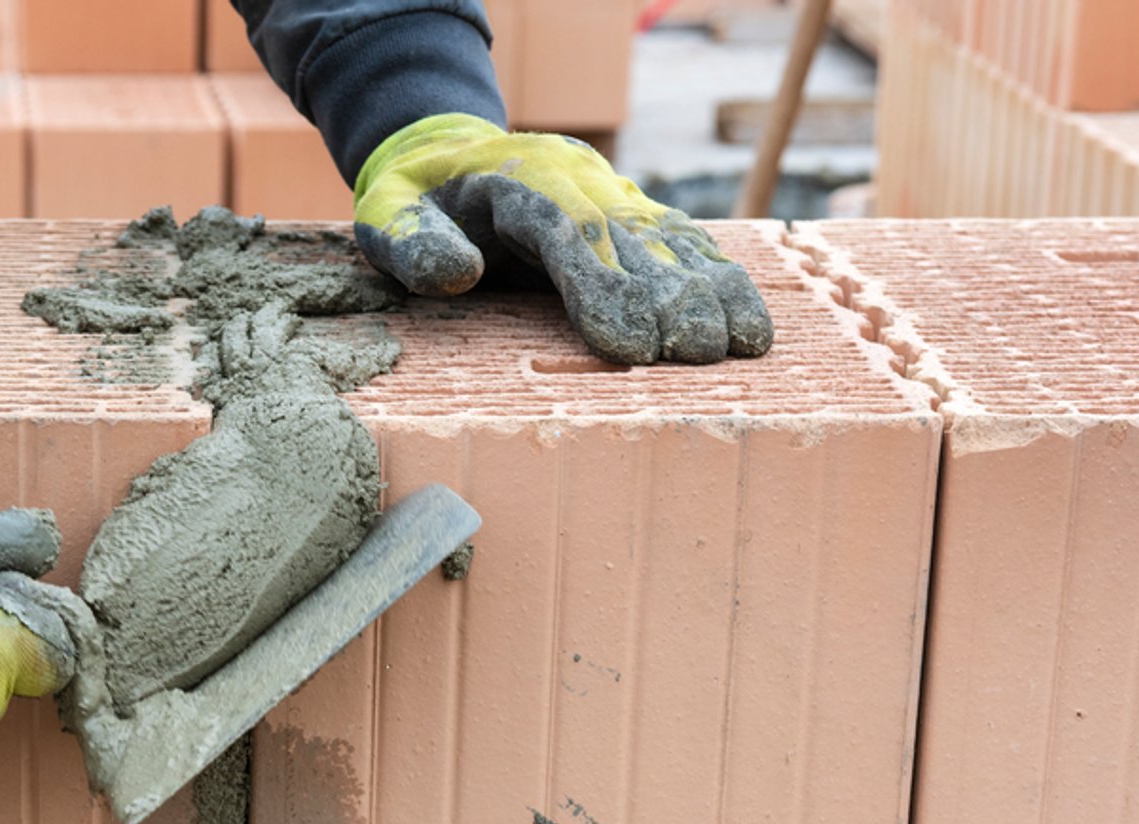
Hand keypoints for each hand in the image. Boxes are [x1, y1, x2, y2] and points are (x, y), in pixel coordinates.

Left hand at [353, 113, 772, 365]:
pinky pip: (685, 241)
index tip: (632, 347)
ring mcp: (613, 191)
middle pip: (634, 237)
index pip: (571, 230)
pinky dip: (720, 279)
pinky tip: (750, 322)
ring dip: (710, 291)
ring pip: (672, 237)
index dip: (605, 287)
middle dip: (671, 299)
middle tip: (698, 357)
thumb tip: (457, 273)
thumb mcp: (388, 211)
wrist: (447, 152)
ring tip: (740, 346)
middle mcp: (579, 178)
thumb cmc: (416, 196)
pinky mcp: (632, 212)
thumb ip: (412, 242)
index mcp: (519, 178)